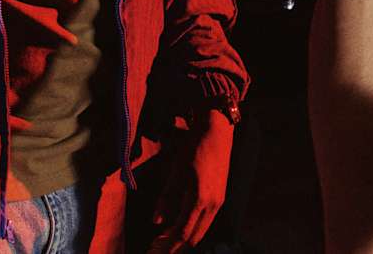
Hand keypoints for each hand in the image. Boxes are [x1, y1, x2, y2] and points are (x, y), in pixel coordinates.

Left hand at [148, 110, 234, 252]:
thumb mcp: (176, 171)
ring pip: (201, 230)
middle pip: (193, 237)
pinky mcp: (220, 196)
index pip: (181, 232)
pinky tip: (179, 224)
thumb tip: (156, 222)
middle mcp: (213, 204)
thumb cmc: (194, 148)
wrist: (217, 131)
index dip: (166, 246)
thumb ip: (167, 198)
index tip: (152, 251)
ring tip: (164, 240)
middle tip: (156, 249)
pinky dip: (192, 227)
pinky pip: (206, 221)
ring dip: (183, 237)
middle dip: (174, 246)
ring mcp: (219, 201)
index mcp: (200, 199)